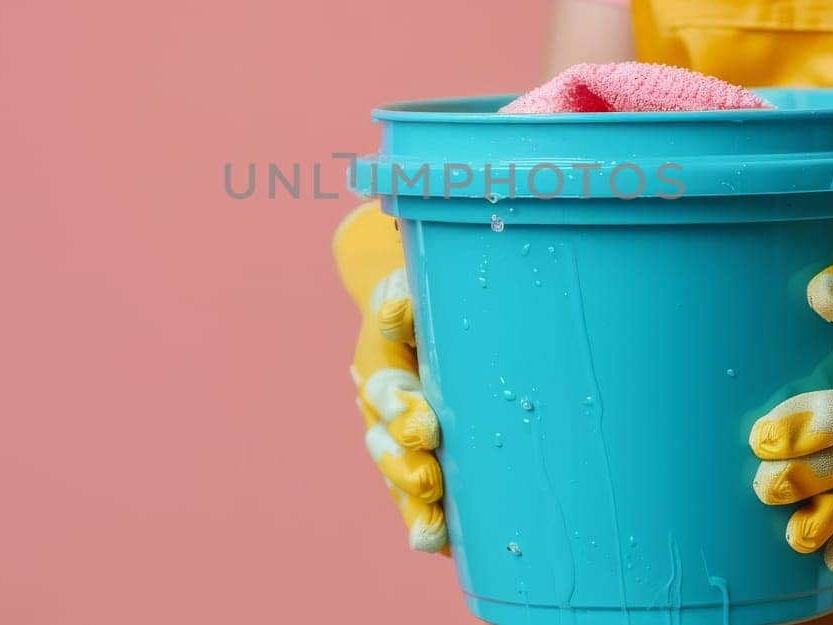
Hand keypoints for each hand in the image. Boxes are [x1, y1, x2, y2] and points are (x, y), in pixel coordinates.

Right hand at [333, 203, 446, 552]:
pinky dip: (430, 523)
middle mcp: (383, 410)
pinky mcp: (422, 460)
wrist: (418, 309)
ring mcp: (398, 440)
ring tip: (430, 536)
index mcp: (383, 365)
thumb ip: (401, 297)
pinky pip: (420, 498)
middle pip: (385, 445)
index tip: (424, 427)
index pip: (387, 391)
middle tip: (428, 482)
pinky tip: (449, 547)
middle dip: (405, 466)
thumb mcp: (412, 284)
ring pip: (398, 478)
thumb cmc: (428, 294)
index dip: (402, 410)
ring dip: (413, 506)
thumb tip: (397, 310)